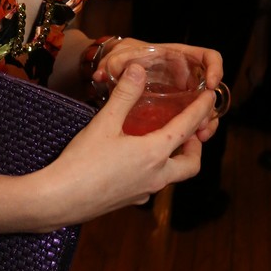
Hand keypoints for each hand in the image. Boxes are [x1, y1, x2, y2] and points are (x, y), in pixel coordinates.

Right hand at [46, 61, 216, 223]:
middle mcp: (156, 177)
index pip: (187, 128)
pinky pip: (152, 185)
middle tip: (190, 130)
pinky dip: (154, 170)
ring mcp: (143, 192)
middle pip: (190, 164)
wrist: (60, 199)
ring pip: (171, 176)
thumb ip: (125, 95)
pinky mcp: (129, 201)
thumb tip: (138, 69)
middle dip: (196, 146)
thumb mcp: (104, 123)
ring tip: (163, 141)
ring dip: (175, 159)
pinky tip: (135, 160)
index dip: (200, 111)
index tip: (211, 99)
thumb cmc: (82, 161)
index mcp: (154, 154)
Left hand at [94, 37, 222, 141]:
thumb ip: (114, 64)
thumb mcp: (118, 60)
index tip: (211, 85)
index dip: (215, 68)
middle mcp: (186, 74)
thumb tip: (106, 73)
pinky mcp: (178, 109)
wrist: (118, 68)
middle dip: (211, 107)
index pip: (208, 56)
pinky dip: (195, 131)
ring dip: (206, 122)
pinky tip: (189, 144)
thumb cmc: (121, 59)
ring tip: (200, 137)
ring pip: (205, 108)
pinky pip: (193, 120)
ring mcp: (184, 92)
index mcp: (178, 56)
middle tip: (204, 124)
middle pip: (210, 89)